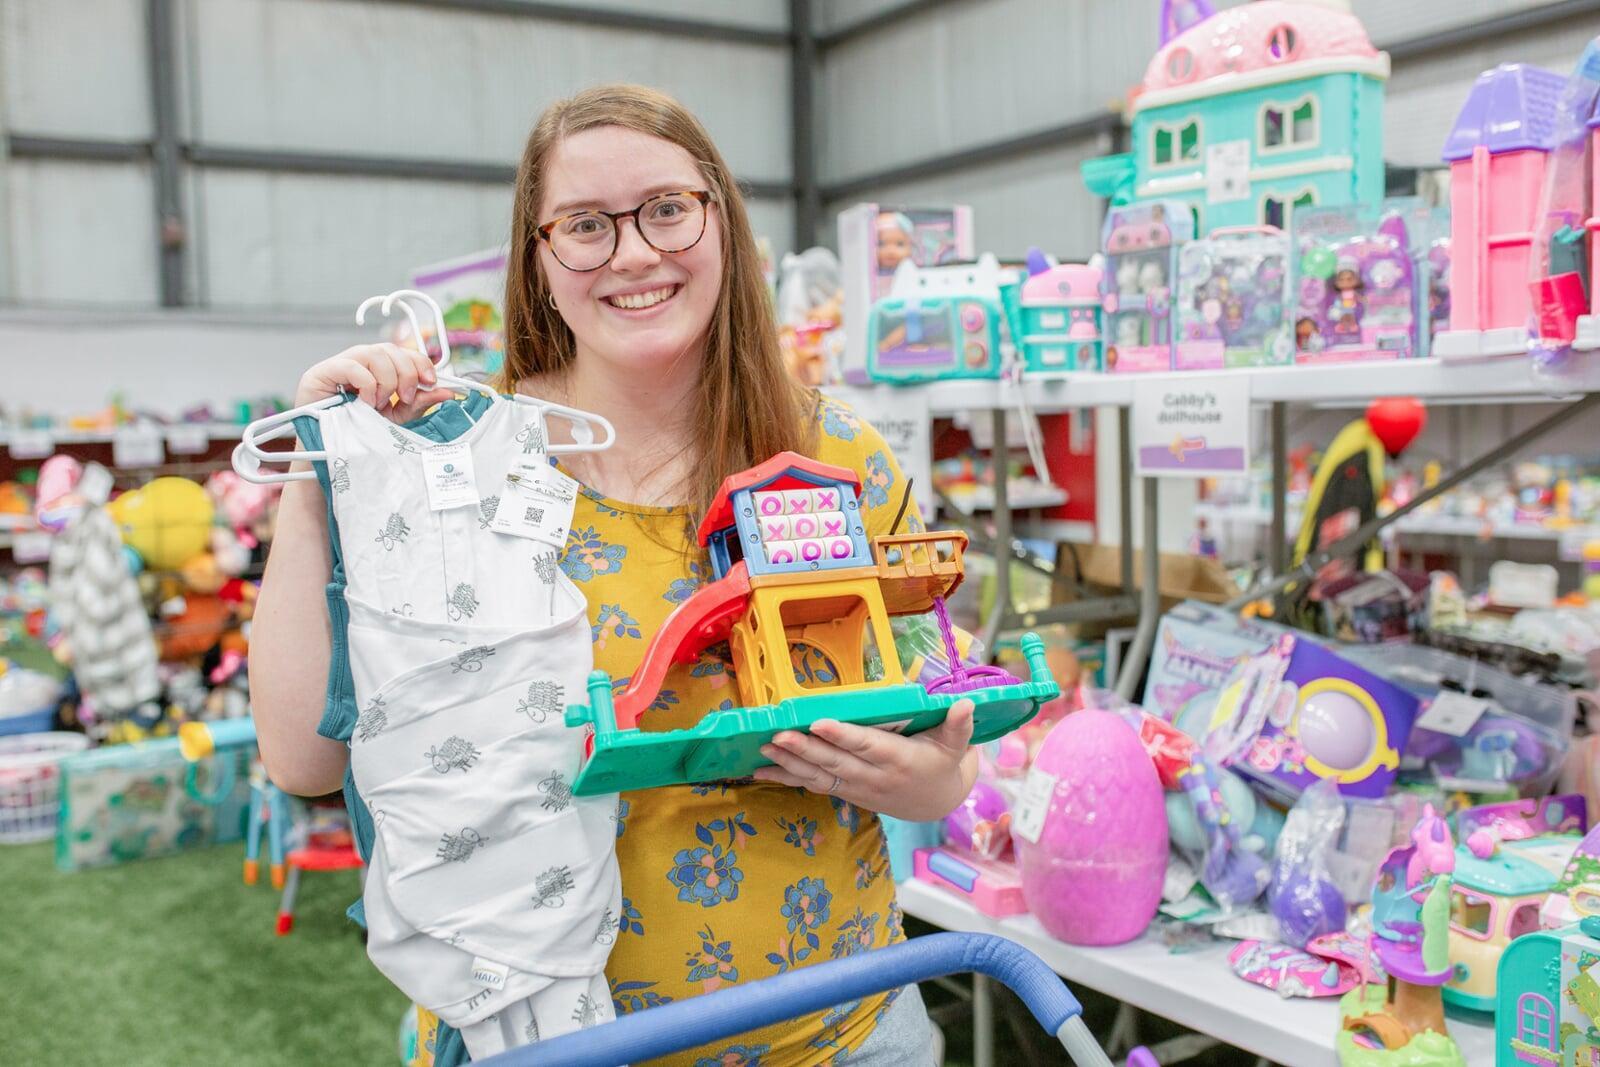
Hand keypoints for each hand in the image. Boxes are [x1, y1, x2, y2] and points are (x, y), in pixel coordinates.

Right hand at [294, 343, 456, 422]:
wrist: (329, 450)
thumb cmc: (360, 430)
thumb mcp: (397, 417)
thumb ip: (419, 403)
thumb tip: (448, 392)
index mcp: (378, 367)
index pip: (404, 351)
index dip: (421, 363)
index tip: (431, 383)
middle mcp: (360, 360)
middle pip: (391, 349)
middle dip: (407, 374)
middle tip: (406, 398)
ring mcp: (340, 363)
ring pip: (375, 353)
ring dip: (387, 380)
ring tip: (381, 403)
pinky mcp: (322, 372)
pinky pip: (352, 366)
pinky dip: (367, 384)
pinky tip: (365, 402)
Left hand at [753, 699, 979, 822]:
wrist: (935, 803)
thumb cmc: (943, 763)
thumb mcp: (956, 747)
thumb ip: (959, 726)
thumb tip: (965, 704)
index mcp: (897, 759)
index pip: (866, 746)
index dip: (843, 736)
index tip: (819, 723)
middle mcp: (873, 776)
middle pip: (835, 762)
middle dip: (805, 749)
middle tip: (779, 736)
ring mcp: (856, 787)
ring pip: (819, 776)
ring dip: (790, 763)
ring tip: (764, 750)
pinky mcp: (844, 791)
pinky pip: (812, 785)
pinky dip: (786, 778)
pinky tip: (759, 772)